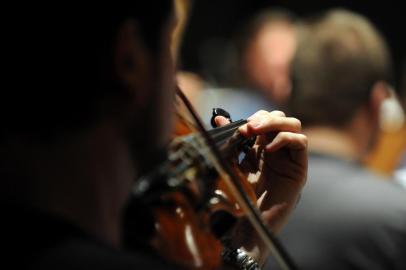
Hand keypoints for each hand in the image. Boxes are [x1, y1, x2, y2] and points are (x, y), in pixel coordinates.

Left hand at [215, 110, 307, 263]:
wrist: (251, 221)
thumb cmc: (241, 194)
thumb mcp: (232, 162)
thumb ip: (228, 140)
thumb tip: (219, 117)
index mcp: (262, 146)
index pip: (266, 118)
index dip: (254, 118)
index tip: (239, 126)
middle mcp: (278, 148)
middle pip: (281, 117)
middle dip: (264, 117)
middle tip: (248, 127)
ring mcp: (290, 157)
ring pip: (294, 124)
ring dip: (274, 123)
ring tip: (256, 131)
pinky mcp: (299, 168)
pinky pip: (301, 142)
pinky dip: (285, 138)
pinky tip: (269, 149)